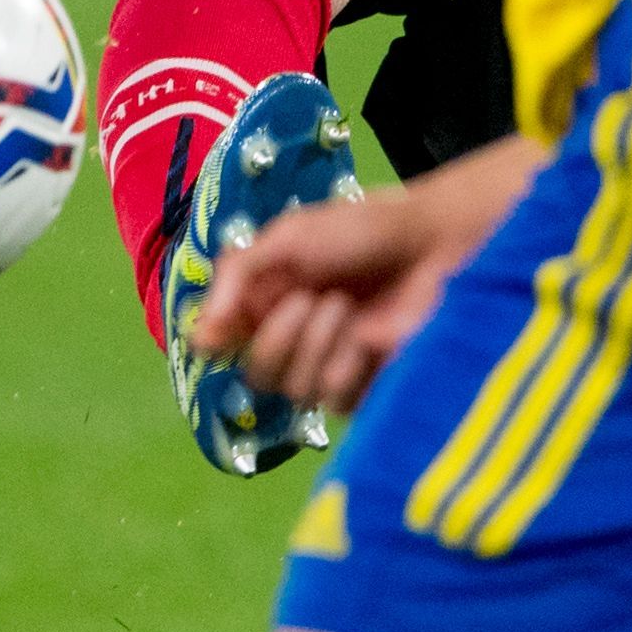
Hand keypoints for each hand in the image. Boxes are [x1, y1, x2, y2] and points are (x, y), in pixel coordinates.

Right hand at [187, 142, 540, 419]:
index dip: (222, 338)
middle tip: (314, 299)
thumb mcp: (287, 236)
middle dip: (279, 338)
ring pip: (294, 390)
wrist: (432, 243)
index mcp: (267, 302)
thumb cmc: (363, 230)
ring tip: (348, 307)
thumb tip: (199, 340)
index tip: (230, 326)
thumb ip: (237, 278)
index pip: (222, 342)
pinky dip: (347, 365)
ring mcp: (331, 365)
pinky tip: (371, 336)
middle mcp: (293, 339)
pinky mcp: (369, 387)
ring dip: (317, 345)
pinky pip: (334, 400)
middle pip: (256, 374)